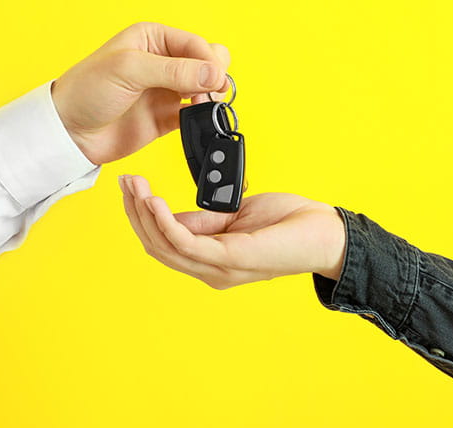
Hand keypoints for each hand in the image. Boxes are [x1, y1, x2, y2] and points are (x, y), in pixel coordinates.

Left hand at [51, 22, 229, 164]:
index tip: (214, 79)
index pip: (196, 44)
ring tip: (202, 107)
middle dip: (214, 77)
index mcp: (153, 39)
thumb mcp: (129, 70)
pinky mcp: (166, 117)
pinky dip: (202, 118)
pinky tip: (198, 121)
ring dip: (210, 98)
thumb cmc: (87, 90)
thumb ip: (174, 71)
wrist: (70, 132)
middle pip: (206, 64)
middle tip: (208, 93)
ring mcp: (166, 91)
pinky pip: (195, 116)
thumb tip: (214, 74)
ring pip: (205, 90)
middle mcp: (163, 63)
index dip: (209, 61)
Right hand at [119, 175, 346, 288]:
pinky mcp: (231, 259)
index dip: (142, 215)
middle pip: (156, 247)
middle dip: (135, 213)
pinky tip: (155, 201)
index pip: (162, 244)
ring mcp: (220, 268)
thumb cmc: (289, 223)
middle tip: (126, 182)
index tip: (132, 185)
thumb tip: (171, 216)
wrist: (325, 232)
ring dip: (144, 214)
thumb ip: (203, 220)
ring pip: (164, 247)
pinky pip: (185, 242)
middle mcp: (211, 271)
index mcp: (211, 261)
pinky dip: (165, 221)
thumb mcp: (235, 214)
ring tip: (136, 187)